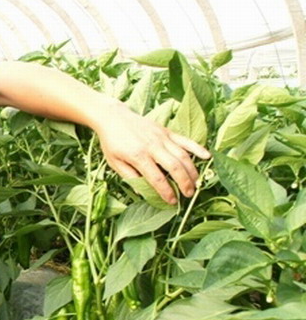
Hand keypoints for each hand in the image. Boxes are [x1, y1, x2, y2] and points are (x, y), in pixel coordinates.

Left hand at [95, 102, 210, 204]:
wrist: (113, 117)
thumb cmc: (112, 142)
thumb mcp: (115, 162)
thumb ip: (130, 176)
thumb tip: (143, 192)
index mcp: (138, 156)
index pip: (156, 178)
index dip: (166, 192)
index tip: (172, 202)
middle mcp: (153, 146)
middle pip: (174, 167)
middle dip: (184, 183)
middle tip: (189, 195)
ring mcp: (162, 137)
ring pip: (183, 155)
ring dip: (192, 170)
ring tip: (196, 183)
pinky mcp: (166, 131)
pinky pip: (185, 140)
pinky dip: (197, 148)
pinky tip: (207, 156)